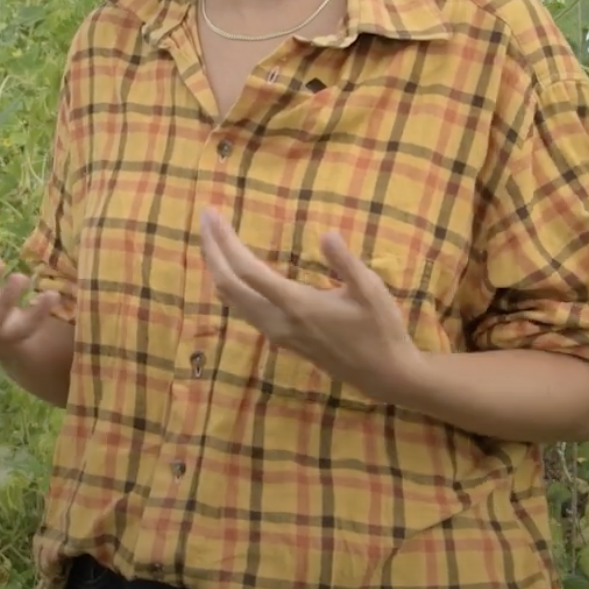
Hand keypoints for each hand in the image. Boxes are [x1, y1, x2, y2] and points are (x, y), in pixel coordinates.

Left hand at [196, 207, 422, 403]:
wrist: (383, 374)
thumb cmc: (380, 329)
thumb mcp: (370, 290)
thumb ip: (346, 262)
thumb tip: (326, 233)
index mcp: (298, 305)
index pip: (247, 271)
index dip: (225, 242)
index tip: (213, 214)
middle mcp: (278, 321)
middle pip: (229, 284)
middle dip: (213, 250)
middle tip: (205, 218)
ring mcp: (277, 333)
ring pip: (232, 300)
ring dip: (218, 268)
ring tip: (212, 239)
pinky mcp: (281, 338)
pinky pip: (243, 309)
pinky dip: (230, 285)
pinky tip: (230, 272)